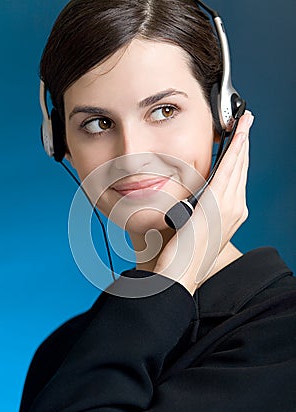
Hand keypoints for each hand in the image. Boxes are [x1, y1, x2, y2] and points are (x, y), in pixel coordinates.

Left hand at [154, 111, 253, 294]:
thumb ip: (195, 210)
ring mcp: (229, 208)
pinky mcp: (217, 204)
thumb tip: (187, 198)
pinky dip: (235, 151)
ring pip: (238, 166)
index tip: (240, 141)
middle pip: (242, 169)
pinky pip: (229, 170)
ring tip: (245, 122)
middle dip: (244, 145)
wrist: (179, 273)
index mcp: (230, 216)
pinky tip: (239, 135)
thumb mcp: (192, 228)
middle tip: (247, 123)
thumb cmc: (182, 255)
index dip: (240, 159)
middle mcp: (235, 210)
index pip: (237, 180)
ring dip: (242, 142)